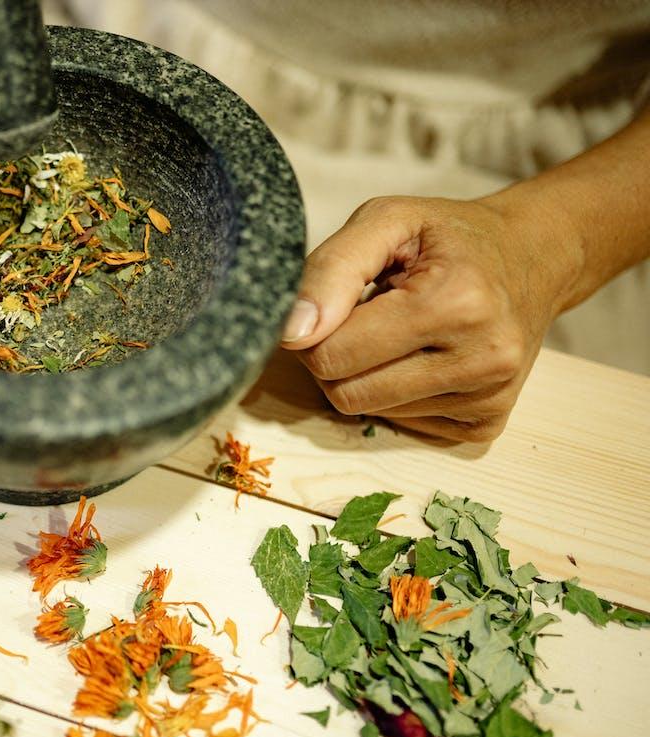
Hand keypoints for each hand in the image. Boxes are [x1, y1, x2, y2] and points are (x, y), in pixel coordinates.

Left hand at [280, 195, 579, 440]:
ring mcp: (489, 397)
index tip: (334, 304)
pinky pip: (402, 425)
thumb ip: (332, 269)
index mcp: (455, 301)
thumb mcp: (388, 221)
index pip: (333, 354)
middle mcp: (482, 357)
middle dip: (333, 358)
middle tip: (357, 320)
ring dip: (364, 376)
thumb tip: (291, 332)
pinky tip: (421, 357)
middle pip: (345, 393)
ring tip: (395, 333)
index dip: (315, 331)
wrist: (535, 256)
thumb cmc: (451, 237)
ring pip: (369, 412)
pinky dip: (396, 394)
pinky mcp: (488, 423)